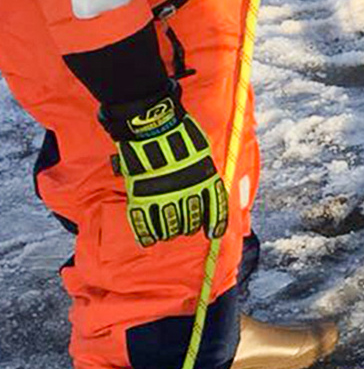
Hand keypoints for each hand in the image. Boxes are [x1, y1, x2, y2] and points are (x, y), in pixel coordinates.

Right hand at [101, 86, 227, 247]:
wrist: (154, 127)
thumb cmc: (181, 136)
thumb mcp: (202, 153)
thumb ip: (205, 172)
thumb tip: (210, 187)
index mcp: (206, 179)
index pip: (216, 208)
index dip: (216, 224)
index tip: (214, 234)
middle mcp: (188, 191)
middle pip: (191, 221)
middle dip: (189, 227)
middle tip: (184, 227)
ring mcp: (164, 195)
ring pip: (170, 225)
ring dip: (170, 231)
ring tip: (168, 233)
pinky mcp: (142, 195)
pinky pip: (144, 222)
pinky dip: (146, 234)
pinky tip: (149, 240)